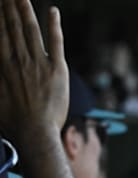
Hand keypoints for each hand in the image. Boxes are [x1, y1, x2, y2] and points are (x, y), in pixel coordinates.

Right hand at [0, 1, 67, 143]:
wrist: (34, 132)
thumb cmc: (12, 121)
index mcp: (3, 65)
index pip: (0, 33)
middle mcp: (19, 59)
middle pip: (13, 27)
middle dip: (9, 7)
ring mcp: (39, 63)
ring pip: (31, 30)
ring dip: (26, 10)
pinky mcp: (57, 70)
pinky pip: (56, 43)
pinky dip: (54, 26)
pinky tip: (53, 11)